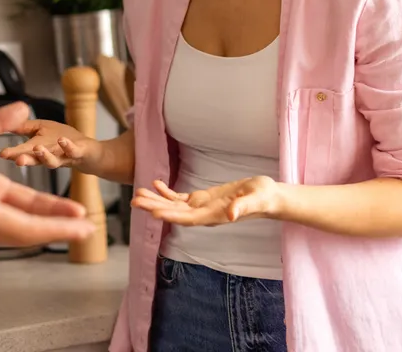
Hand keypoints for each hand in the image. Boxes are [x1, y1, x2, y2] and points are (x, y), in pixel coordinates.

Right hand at [0, 103, 93, 245]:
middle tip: (84, 225)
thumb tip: (23, 109)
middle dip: (55, 225)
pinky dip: (12, 213)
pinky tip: (14, 204)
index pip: (31, 223)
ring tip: (57, 214)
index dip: (60, 224)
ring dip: (35, 219)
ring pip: (7, 224)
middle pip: (24, 227)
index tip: (84, 226)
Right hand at [0, 119, 102, 174]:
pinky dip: (68, 146)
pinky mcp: (79, 152)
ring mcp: (64, 156)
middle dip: (25, 160)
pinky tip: (62, 140)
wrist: (91, 153)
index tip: (1, 154)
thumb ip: (25, 127)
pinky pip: (73, 151)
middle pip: (36, 160)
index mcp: (39, 152)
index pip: (24, 153)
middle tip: (17, 160)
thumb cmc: (65, 142)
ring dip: (45, 155)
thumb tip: (7, 121)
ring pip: (53, 160)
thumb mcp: (42, 131)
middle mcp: (50, 157)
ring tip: (37, 148)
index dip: (13, 154)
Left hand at [131, 177, 283, 226]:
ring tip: (138, 193)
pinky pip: (180, 198)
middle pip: (174, 213)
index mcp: (214, 216)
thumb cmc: (263, 198)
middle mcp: (204, 215)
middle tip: (134, 201)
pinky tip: (156, 184)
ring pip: (173, 206)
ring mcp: (201, 208)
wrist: (267, 197)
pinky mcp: (202, 199)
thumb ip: (242, 207)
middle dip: (154, 207)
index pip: (187, 218)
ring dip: (156, 200)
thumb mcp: (255, 199)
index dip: (170, 215)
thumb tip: (230, 215)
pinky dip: (167, 192)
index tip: (153, 212)